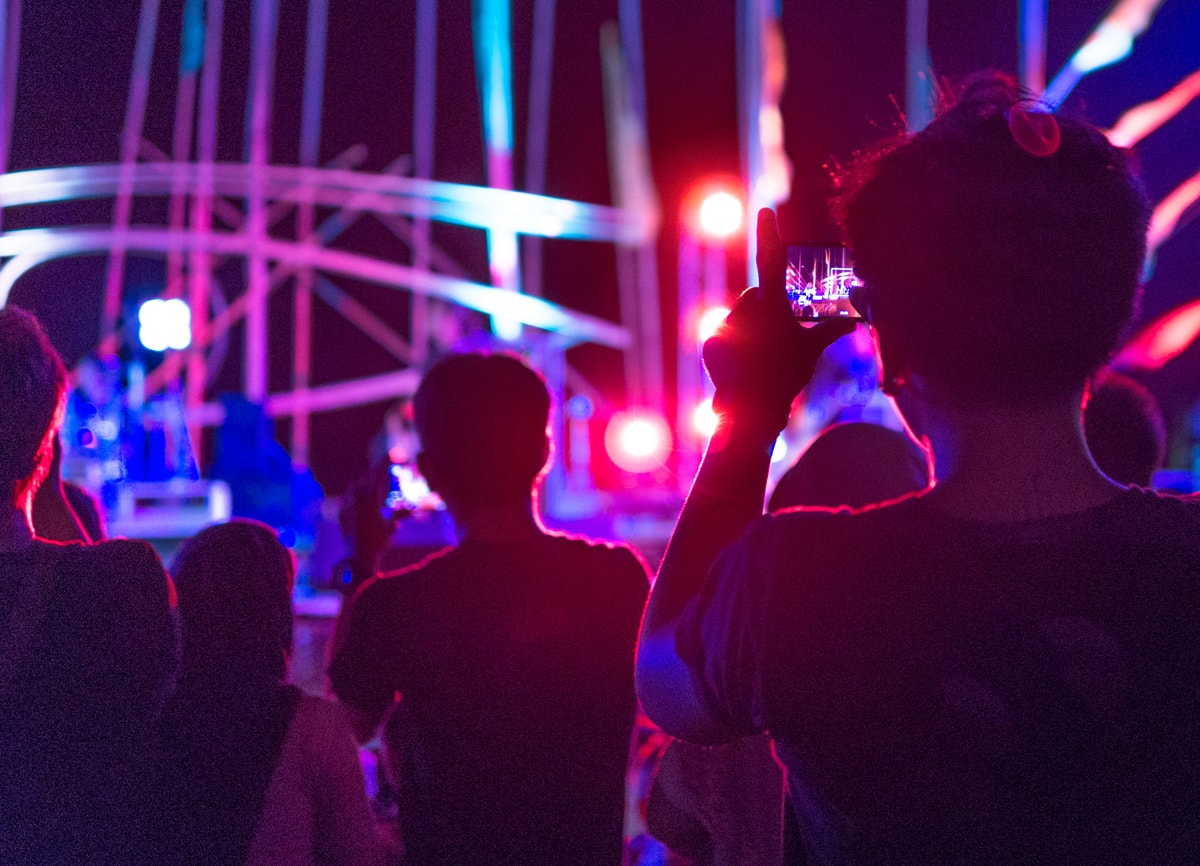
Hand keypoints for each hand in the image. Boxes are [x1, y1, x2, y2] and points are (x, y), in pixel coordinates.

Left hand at [338, 460, 398, 571]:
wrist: (358, 558)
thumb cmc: (378, 542)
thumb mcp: (392, 526)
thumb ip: (401, 514)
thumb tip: (413, 509)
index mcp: (372, 498)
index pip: (379, 473)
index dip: (386, 461)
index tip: (394, 454)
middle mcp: (357, 498)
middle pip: (367, 478)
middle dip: (377, 476)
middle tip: (385, 476)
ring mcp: (347, 505)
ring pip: (355, 486)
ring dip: (365, 484)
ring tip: (373, 489)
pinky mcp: (342, 513)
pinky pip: (348, 498)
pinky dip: (356, 496)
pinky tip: (361, 502)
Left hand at [704, 209, 855, 439]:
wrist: (751, 408)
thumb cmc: (786, 375)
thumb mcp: (811, 351)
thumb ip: (830, 331)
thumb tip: (854, 323)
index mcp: (773, 305)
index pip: (772, 261)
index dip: (770, 234)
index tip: (765, 211)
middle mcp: (747, 308)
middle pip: (756, 296)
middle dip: (765, 308)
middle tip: (776, 337)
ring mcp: (725, 323)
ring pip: (739, 316)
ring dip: (749, 327)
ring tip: (759, 357)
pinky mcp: (710, 340)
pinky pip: (723, 333)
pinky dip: (732, 344)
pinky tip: (742, 366)